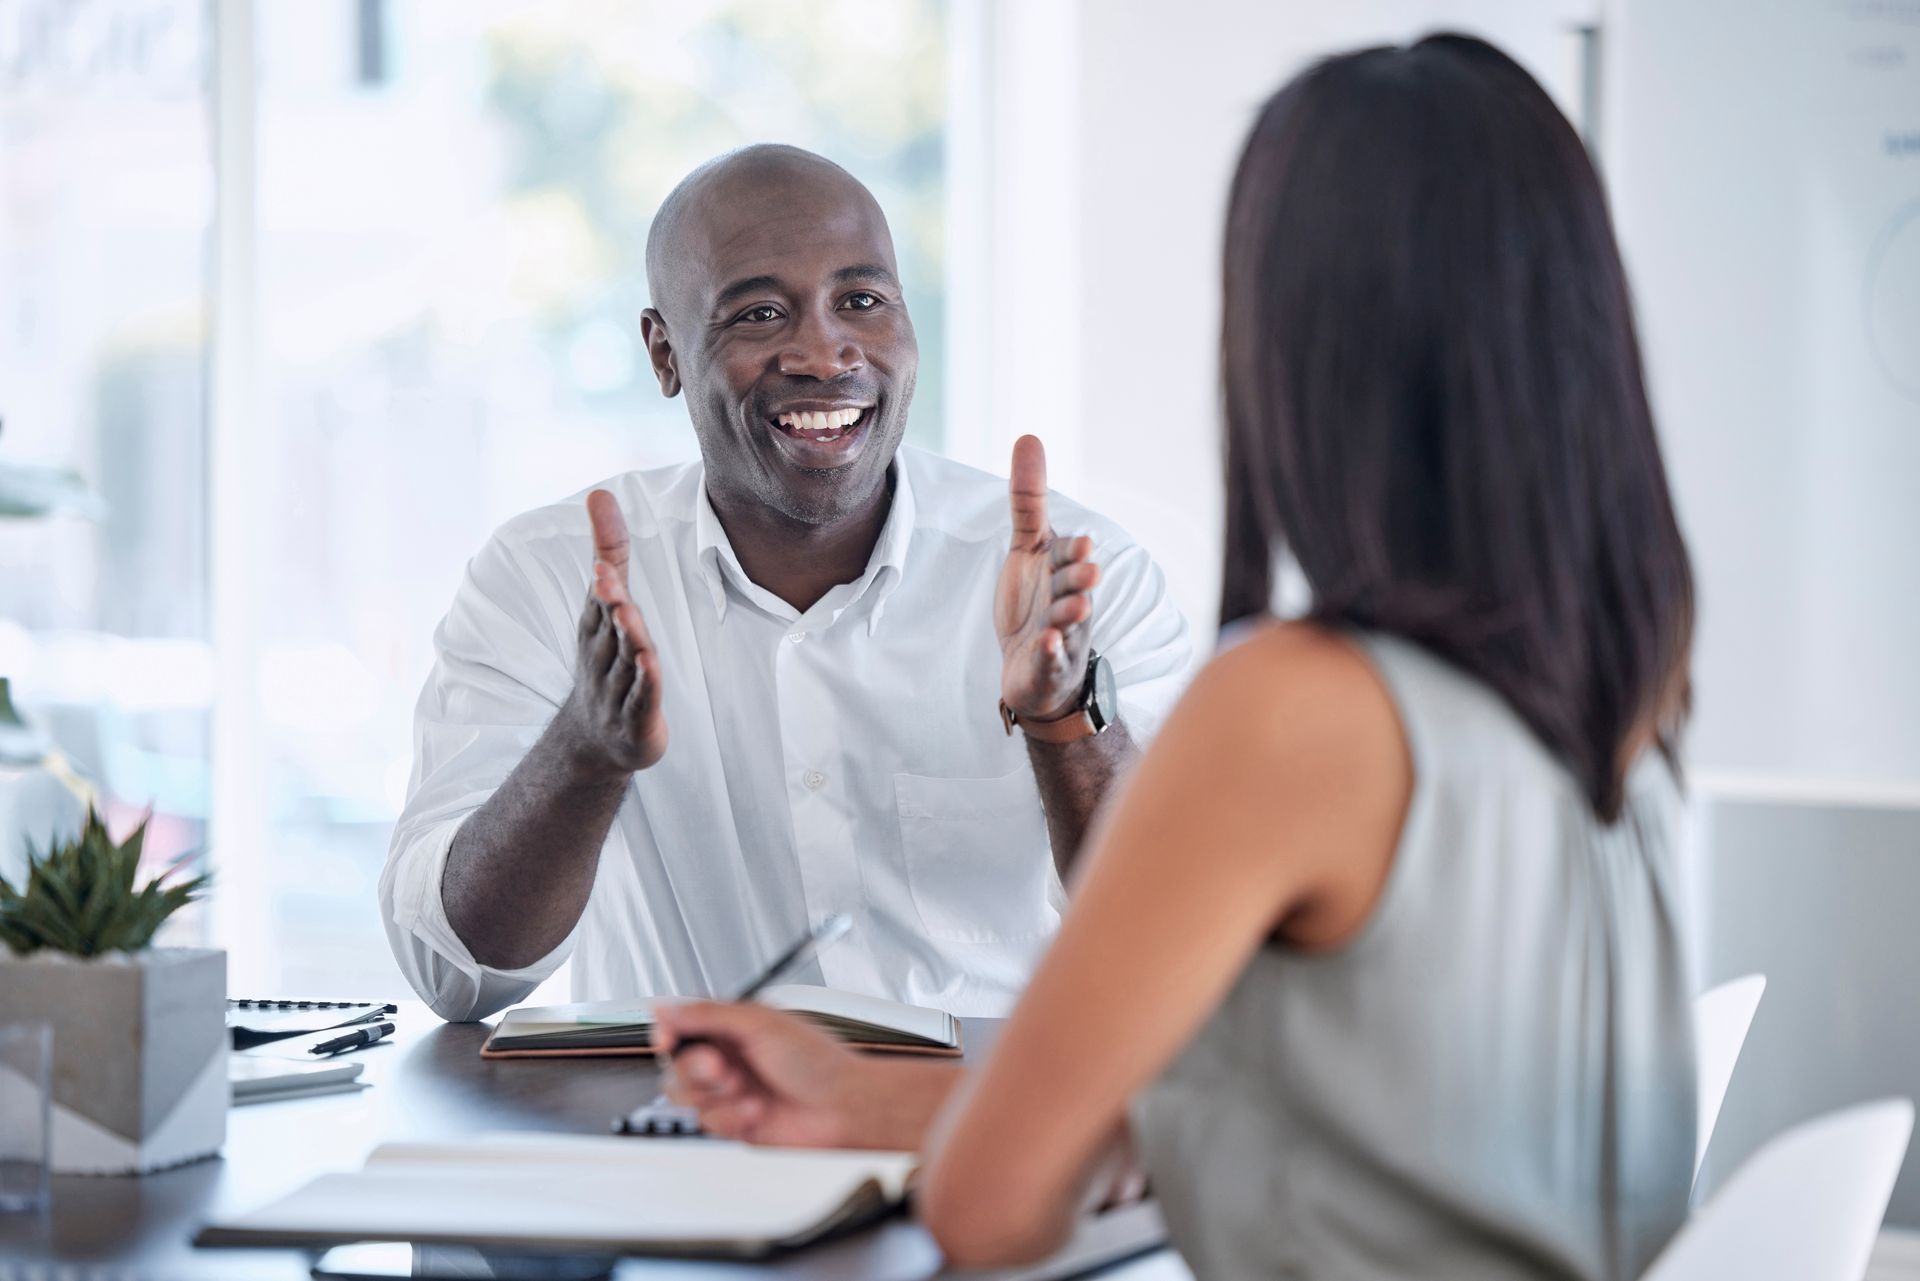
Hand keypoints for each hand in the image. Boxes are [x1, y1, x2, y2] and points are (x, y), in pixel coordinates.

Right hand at [556, 490, 667, 774]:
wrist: (595, 740)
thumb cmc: (606, 660)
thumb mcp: (606, 605)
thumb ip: (610, 551)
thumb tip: (600, 493)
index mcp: (596, 627)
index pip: (599, 598)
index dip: (603, 578)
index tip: (601, 558)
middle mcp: (602, 655)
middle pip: (608, 624)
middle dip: (607, 600)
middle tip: (605, 576)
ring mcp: (616, 688)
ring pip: (624, 657)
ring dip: (626, 635)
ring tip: (626, 612)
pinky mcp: (636, 717)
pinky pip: (641, 696)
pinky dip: (644, 680)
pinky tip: (648, 663)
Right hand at [655, 1002, 887, 1147]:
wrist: (843, 1109)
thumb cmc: (818, 1062)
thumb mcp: (760, 1023)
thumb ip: (708, 1014)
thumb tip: (665, 1007)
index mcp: (734, 1027)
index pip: (683, 1026)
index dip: (668, 1033)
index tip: (667, 1040)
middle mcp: (729, 1058)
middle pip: (677, 1064)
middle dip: (695, 1069)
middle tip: (721, 1069)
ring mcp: (730, 1092)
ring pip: (687, 1096)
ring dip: (714, 1094)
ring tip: (744, 1089)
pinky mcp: (735, 1122)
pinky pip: (707, 1122)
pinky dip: (730, 1117)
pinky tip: (756, 1110)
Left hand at [994, 436, 1099, 721]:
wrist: (1033, 666)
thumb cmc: (1035, 601)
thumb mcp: (1028, 547)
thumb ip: (1029, 498)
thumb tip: (1029, 436)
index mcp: (1062, 571)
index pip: (1068, 556)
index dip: (1074, 552)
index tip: (1084, 543)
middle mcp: (1068, 600)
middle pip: (1074, 588)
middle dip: (1080, 581)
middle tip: (1089, 572)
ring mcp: (1061, 635)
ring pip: (1067, 624)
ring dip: (1069, 616)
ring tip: (1068, 611)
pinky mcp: (1048, 665)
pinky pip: (1051, 659)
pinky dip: (1049, 653)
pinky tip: (1045, 644)